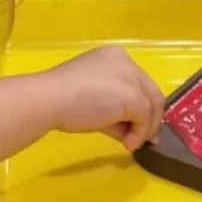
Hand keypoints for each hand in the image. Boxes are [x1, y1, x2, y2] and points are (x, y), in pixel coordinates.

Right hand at [39, 46, 165, 149]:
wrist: (48, 99)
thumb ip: (114, 111)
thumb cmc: (61, 99)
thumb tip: (132, 133)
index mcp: (113, 57)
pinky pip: (145, 118)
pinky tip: (127, 144)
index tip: (136, 125)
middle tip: (144, 139)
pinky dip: (139, 133)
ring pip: (153, 104)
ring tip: (130, 143)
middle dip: (149, 118)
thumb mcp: (92, 101)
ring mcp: (132, 76)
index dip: (140, 106)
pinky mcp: (133, 95)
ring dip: (145, 128)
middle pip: (150, 92)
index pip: (136, 83)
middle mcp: (126, 61)